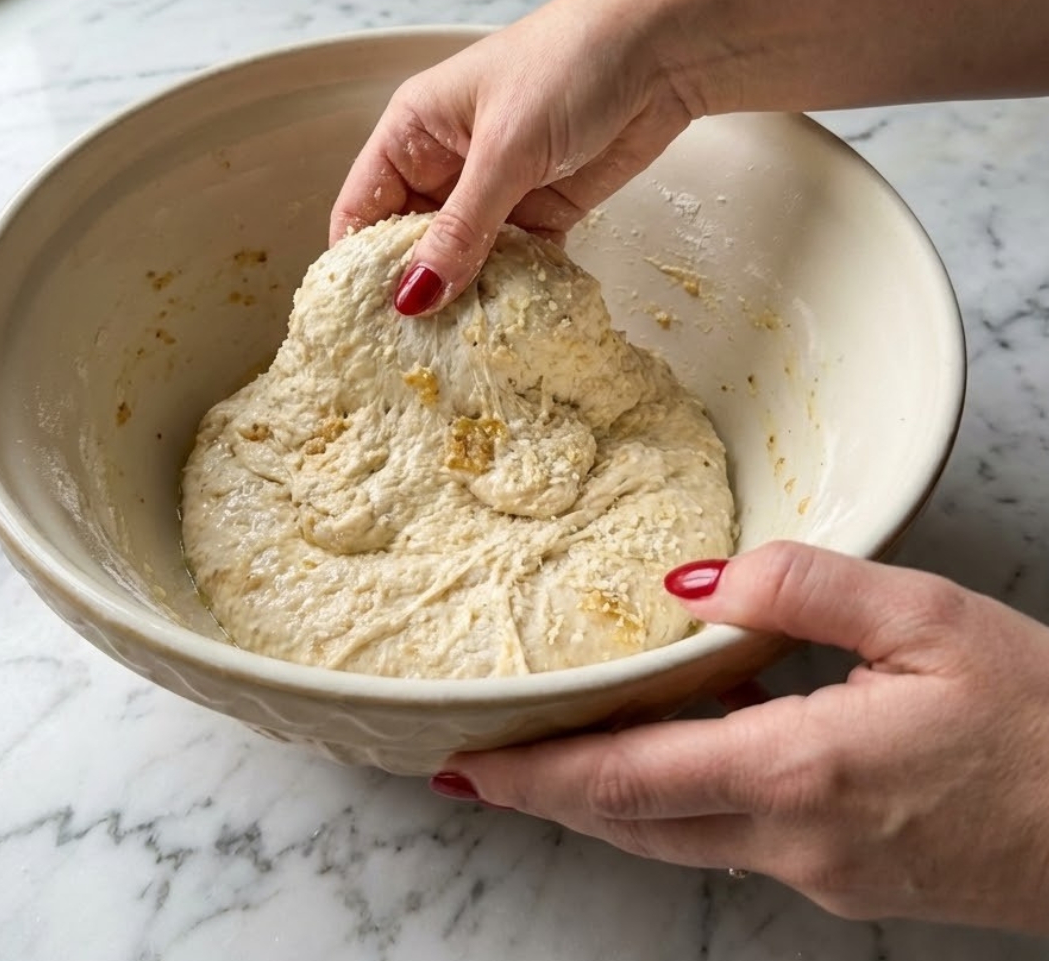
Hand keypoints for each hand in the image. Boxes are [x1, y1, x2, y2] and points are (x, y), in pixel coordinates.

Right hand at [330, 0, 696, 313]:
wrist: (667, 50)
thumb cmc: (571, 64)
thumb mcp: (505, 149)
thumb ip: (461, 229)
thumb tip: (414, 297)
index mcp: (415, 130)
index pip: (364, 206)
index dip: (359, 262)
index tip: (364, 318)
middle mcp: (447, 162)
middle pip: (410, 240)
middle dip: (414, 288)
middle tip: (414, 347)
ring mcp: (495, 188)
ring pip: (462, 257)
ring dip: (464, 295)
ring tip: (458, 346)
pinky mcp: (543, 209)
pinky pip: (514, 261)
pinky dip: (514, 287)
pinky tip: (510, 321)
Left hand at [432, 544, 1048, 932]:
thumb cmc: (1043, 722)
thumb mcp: (928, 620)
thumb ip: (804, 588)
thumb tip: (697, 581)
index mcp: (800, 773)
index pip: (629, 780)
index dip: (538, 772)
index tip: (468, 760)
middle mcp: (792, 840)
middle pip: (631, 820)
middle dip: (547, 790)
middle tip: (479, 758)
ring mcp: (816, 872)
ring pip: (672, 835)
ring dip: (601, 797)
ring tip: (547, 754)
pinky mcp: (841, 877)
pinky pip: (724, 836)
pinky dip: (670, 799)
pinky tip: (665, 753)